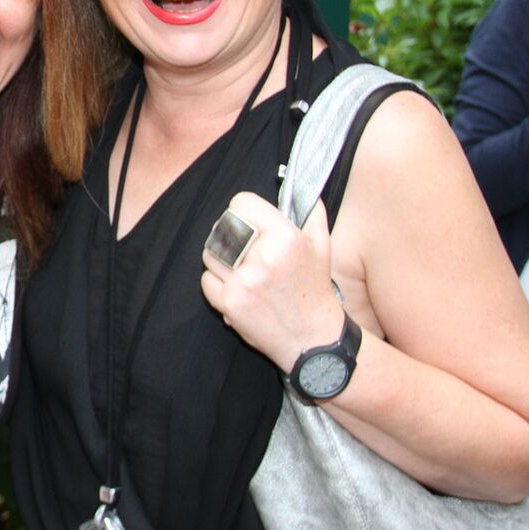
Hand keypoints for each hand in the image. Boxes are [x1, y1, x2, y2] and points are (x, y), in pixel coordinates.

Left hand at [200, 193, 343, 371]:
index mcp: (284, 237)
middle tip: (242, 247)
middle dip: (229, 234)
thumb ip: (312, 213)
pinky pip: (206, 280)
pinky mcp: (229, 303)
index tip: (248, 220)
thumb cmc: (315, 289)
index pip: (241, 202)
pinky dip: (216, 283)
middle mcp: (262, 257)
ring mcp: (243, 282)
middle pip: (221, 227)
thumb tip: (304, 190)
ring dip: (220, 259)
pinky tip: (236, 288)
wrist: (313, 338)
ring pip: (210, 253)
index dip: (243, 210)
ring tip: (240, 268)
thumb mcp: (322, 246)